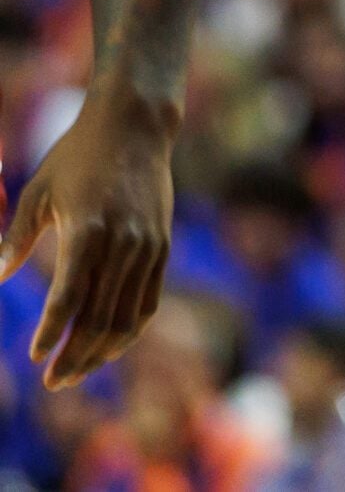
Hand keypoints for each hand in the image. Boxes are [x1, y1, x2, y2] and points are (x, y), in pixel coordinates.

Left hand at [0, 83, 176, 388]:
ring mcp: (148, 247)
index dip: (50, 333)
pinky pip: (149, 301)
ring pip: (127, 317)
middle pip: (99, 318)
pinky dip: (130, 330)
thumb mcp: (38, 192)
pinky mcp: (163, 247)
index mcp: (88, 231)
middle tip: (52, 381)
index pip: (68, 299)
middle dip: (75, 356)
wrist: (136, 126)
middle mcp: (123, 244)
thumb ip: (17, 239)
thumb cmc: (78, 156)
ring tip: (77, 371)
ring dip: (101, 351)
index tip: (33, 356)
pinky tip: (110, 346)